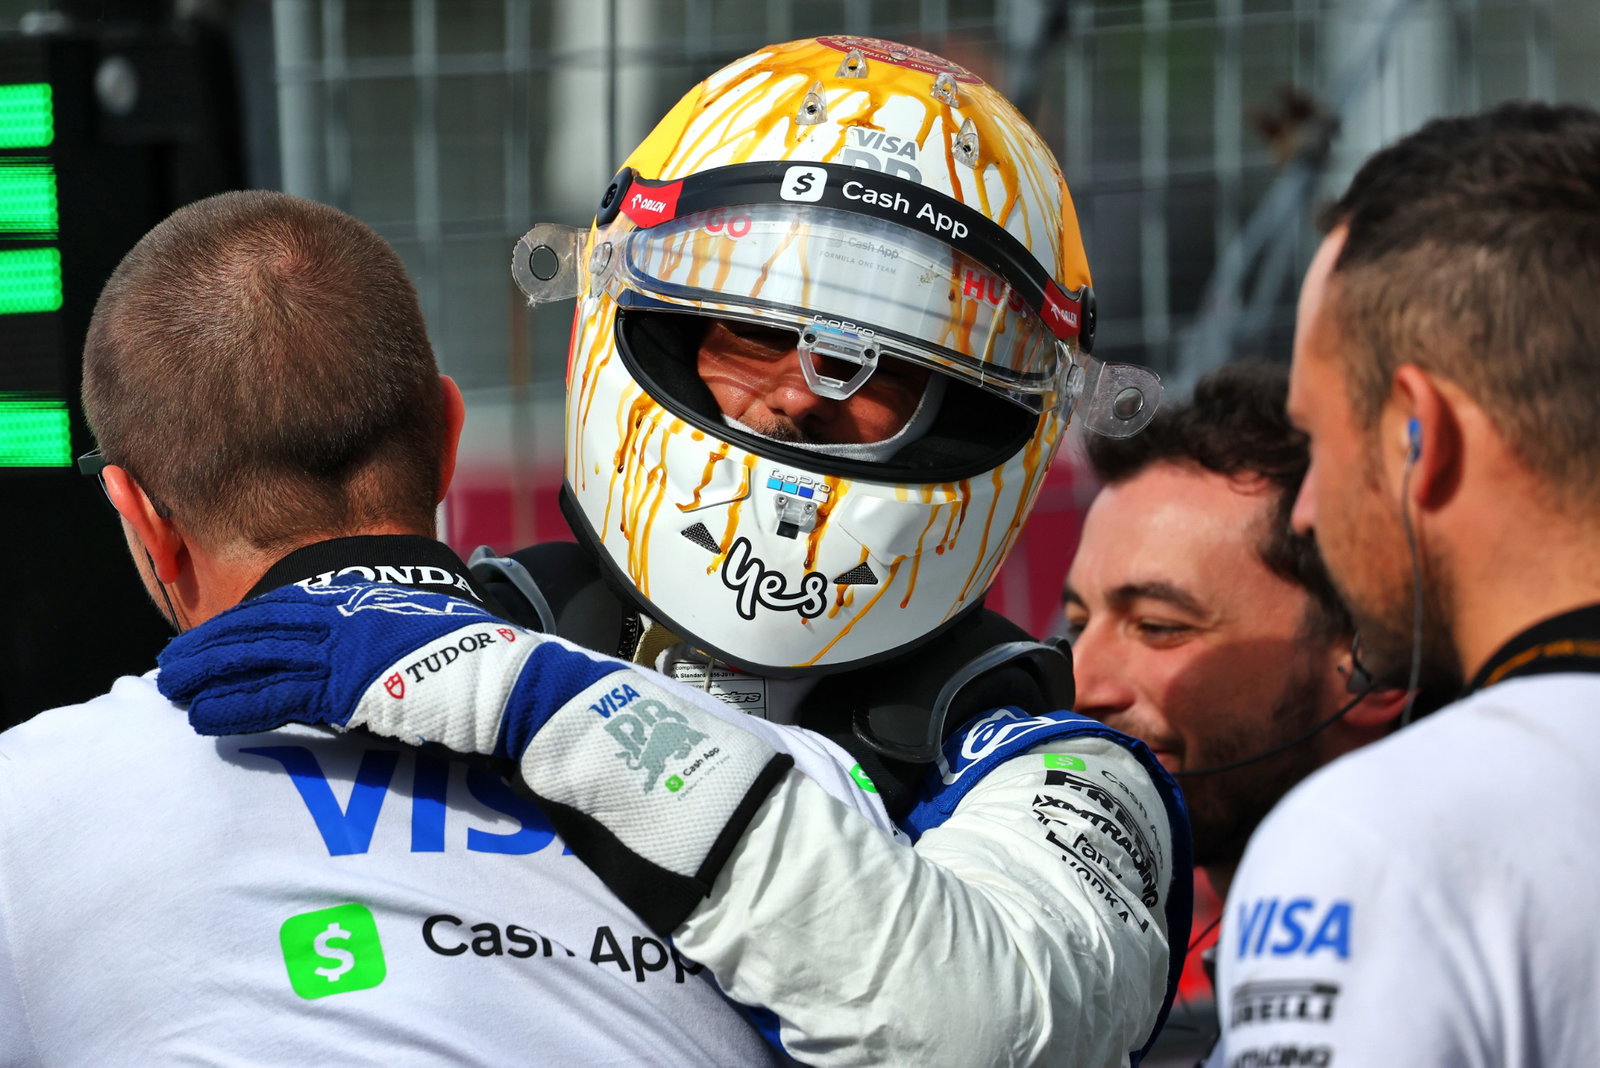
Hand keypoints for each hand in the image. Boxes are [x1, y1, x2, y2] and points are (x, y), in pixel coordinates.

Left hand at [157, 580, 622, 757]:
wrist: (504, 680)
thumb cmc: (476, 663)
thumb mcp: (423, 634)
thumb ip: (385, 639)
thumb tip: (367, 656)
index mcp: (364, 603)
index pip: (284, 607)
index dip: (239, 624)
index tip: (207, 638)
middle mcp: (346, 620)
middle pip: (258, 629)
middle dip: (210, 648)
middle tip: (170, 666)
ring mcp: (344, 652)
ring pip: (255, 659)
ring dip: (208, 676)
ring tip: (172, 691)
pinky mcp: (345, 688)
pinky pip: (274, 697)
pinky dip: (234, 707)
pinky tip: (204, 718)